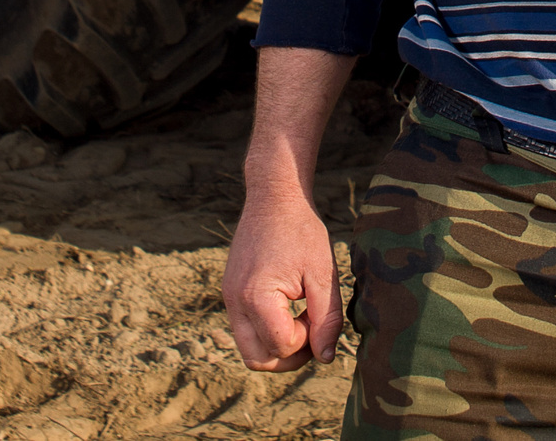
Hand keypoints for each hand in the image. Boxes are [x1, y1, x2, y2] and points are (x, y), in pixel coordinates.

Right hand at [222, 182, 342, 370]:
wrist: (274, 196)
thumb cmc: (301, 231)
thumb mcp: (323, 274)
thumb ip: (326, 320)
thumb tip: (325, 358)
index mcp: (256, 297)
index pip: (281, 347)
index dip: (307, 340)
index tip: (317, 312)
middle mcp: (235, 301)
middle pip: (257, 359)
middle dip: (288, 356)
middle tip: (311, 332)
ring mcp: (229, 297)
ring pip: (248, 348)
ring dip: (276, 345)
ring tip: (300, 319)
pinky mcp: (230, 291)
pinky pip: (245, 328)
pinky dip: (267, 330)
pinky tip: (289, 307)